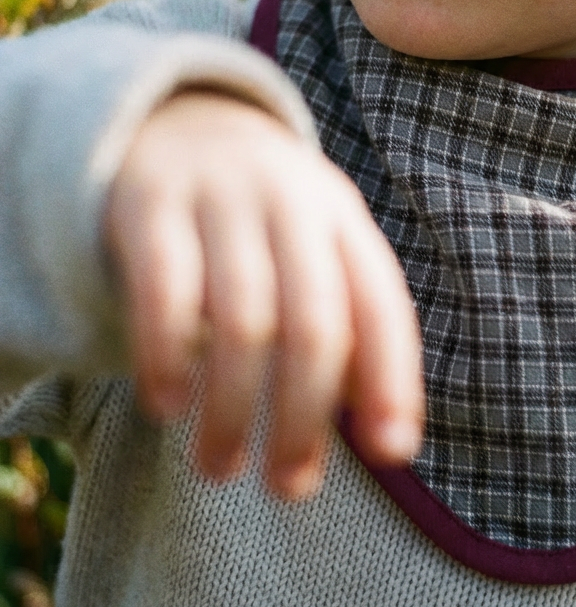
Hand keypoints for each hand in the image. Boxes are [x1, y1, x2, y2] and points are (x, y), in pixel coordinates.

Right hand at [104, 90, 423, 499]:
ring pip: (242, 318)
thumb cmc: (263, 216)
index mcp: (343, 219)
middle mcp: (291, 203)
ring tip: (219, 467)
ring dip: (231, 408)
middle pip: (314, 322)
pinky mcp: (151, 202)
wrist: (180, 118)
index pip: (381, 305)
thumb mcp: (317, 248)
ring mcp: (221, 198)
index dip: (392, 380)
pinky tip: (165, 407)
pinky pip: (163, 289)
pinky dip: (166, 356)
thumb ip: (350, 326)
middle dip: (303, 416)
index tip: (392, 453)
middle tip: (289, 488)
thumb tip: (387, 436)